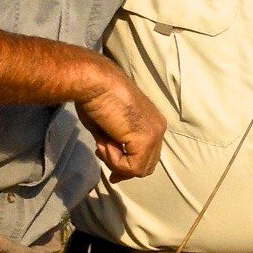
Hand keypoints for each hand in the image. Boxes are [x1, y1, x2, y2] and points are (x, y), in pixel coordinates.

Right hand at [75, 60, 167, 179]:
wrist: (94, 83)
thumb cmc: (95, 98)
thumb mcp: (107, 128)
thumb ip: (115, 144)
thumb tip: (112, 159)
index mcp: (152, 122)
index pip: (147, 155)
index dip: (127, 164)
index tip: (107, 161)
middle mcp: (158, 128)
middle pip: (146, 165)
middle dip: (123, 167)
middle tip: (102, 153)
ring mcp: (155, 134)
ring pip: (140, 169)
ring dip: (116, 162)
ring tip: (102, 143)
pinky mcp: (146, 140)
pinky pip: (133, 168)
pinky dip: (115, 161)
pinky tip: (105, 143)